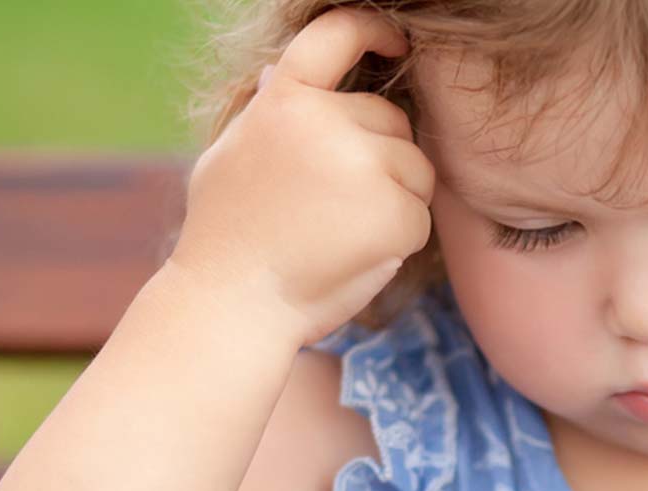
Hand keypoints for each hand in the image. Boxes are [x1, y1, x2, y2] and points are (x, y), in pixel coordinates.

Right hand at [169, 6, 433, 347]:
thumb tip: (279, 75)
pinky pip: (420, 216)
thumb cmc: (227, 238)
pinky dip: (401, 240)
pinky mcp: (395, 213)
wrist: (233, 304)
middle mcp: (326, 122)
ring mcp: (364, 166)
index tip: (399, 41)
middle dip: (381, 158)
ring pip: (415, 170)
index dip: (374, 29)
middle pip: (392, 121)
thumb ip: (267, 114)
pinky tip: (357, 255)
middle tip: (335, 208)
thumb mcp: (232, 153)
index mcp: (283, 99)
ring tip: (341, 233)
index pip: (336, 36)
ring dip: (396, 200)